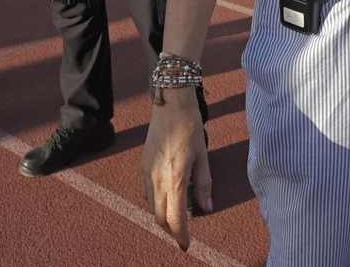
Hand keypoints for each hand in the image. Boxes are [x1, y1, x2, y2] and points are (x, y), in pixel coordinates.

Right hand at [141, 90, 213, 247]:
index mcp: (175, 179)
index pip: (175, 219)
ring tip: (175, 215)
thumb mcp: (203, 156)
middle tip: (182, 233)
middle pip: (159, 218)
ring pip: (150, 206)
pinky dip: (154, 201)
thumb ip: (204, 184)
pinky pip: (145, 192)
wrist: (170, 105)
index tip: (187, 244)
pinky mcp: (141, 166)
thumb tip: (208, 207)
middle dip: (171, 229)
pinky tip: (165, 195)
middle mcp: (157, 180)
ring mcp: (146, 173)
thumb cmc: (190, 128)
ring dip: (162, 215)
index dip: (181, 235)